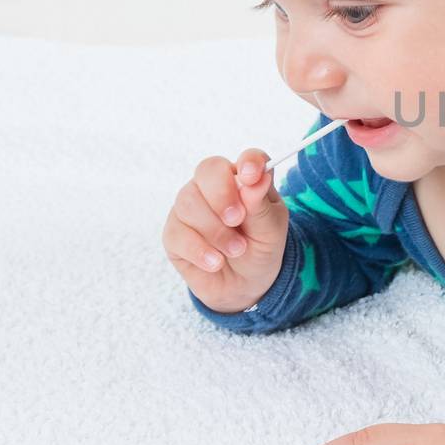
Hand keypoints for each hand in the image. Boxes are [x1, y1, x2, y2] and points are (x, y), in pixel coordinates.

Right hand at [162, 148, 289, 312]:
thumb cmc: (260, 249)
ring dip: (215, 230)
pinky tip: (216, 261)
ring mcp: (190, 207)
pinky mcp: (174, 233)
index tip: (252, 176)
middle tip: (236, 219)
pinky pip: (178, 232)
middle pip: (208, 170)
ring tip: (237, 250)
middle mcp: (214, 186)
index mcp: (245, 180)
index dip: (249, 162)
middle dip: (221, 194)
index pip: (247, 158)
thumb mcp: (270, 231)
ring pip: (188, 201)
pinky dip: (199, 249)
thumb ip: (260, 205)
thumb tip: (255, 178)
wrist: (245, 285)